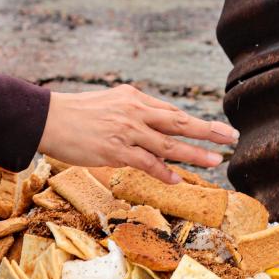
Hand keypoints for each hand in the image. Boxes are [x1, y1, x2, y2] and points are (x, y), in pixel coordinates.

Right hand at [38, 86, 238, 183]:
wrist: (46, 118)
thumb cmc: (76, 113)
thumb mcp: (110, 102)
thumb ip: (133, 112)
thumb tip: (152, 124)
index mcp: (135, 98)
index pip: (171, 113)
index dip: (195, 123)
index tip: (216, 129)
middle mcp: (135, 112)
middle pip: (179, 122)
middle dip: (208, 130)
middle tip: (231, 137)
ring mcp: (127, 131)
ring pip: (168, 144)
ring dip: (194, 154)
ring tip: (215, 161)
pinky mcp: (115, 149)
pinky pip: (146, 162)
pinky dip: (164, 171)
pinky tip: (178, 179)